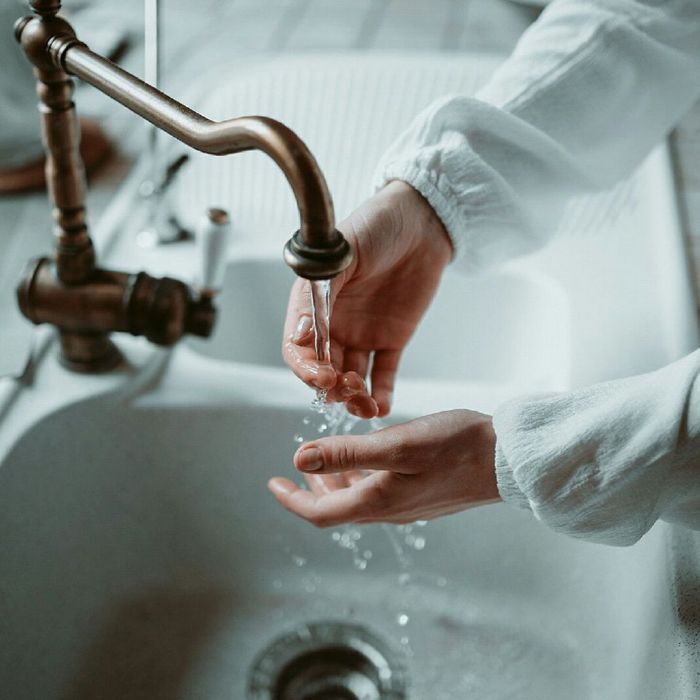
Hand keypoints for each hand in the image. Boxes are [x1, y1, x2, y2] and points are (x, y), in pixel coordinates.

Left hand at [268, 409, 499, 526]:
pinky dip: (362, 478)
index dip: (292, 500)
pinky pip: (381, 494)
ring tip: (326, 463)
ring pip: (359, 501)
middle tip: (296, 472)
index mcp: (378, 501)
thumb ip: (347, 452)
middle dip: (311, 492)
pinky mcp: (424, 496)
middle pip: (338, 509)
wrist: (508, 461)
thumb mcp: (397, 444)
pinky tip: (369, 458)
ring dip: (337, 484)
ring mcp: (409, 506)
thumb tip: (299, 460)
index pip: (321, 512)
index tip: (273, 483)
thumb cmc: (457, 447)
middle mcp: (390, 511)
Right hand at [283, 180, 451, 418]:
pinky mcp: (391, 339)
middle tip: (346, 389)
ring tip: (365, 405)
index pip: (298, 347)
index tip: (322, 376)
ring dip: (354, 396)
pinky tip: (381, 406)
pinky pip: (383, 373)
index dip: (305, 368)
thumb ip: (321, 291)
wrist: (422, 220)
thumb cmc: (376, 226)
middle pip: (323, 370)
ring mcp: (362, 334)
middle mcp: (334, 324)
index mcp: (313, 304)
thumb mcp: (343, 253)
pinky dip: (381, 393)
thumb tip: (301, 333)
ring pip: (351, 377)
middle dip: (331, 387)